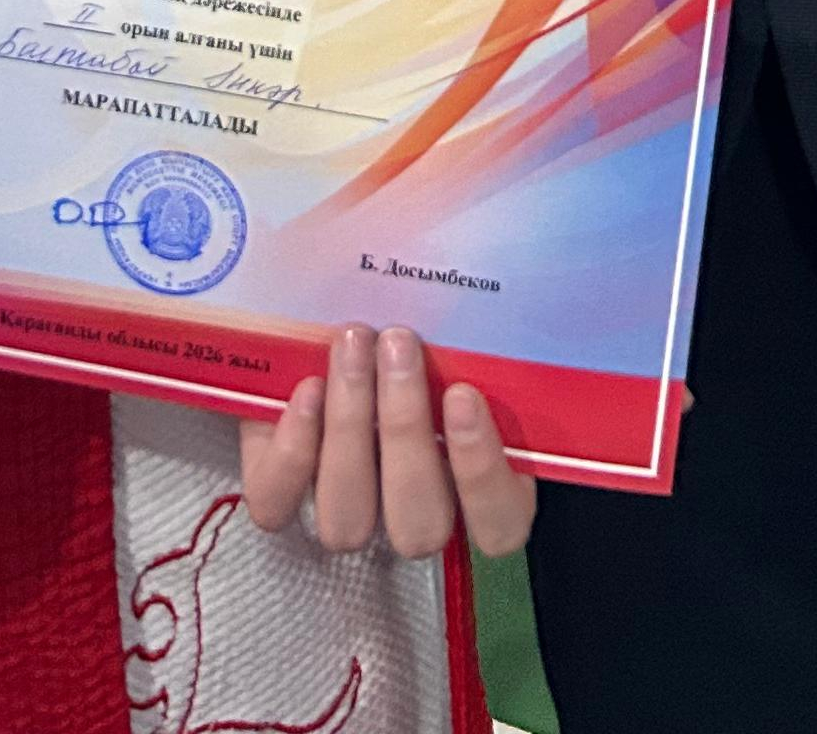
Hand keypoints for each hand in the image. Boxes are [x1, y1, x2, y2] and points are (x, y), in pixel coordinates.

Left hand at [238, 323, 532, 558]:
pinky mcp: (279, 494)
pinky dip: (294, 449)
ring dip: (350, 428)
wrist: (326, 333)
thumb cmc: (410, 326)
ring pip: (347, 522)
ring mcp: (344, 512)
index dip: (482, 473)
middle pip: (418, 526)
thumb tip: (536, 292)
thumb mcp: (459, 333)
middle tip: (398, 343)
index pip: (499, 524)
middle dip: (405, 429)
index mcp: (473, 487)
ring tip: (353, 343)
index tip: (463, 394)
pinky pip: (280, 503)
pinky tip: (306, 387)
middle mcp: (410, 513)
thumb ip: (483, 341)